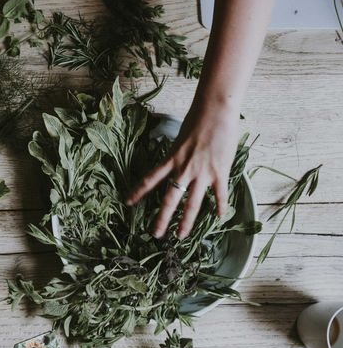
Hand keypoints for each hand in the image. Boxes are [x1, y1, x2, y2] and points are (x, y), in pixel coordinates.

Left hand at [127, 105, 239, 238]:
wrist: (215, 110)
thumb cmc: (197, 119)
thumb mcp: (180, 138)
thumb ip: (178, 153)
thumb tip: (178, 161)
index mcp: (171, 158)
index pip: (150, 179)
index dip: (138, 192)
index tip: (128, 203)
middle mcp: (184, 169)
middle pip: (170, 199)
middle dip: (161, 218)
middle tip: (155, 234)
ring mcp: (202, 173)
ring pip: (192, 204)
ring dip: (186, 222)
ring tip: (181, 236)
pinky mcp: (219, 172)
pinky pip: (219, 195)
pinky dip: (220, 207)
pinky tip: (219, 219)